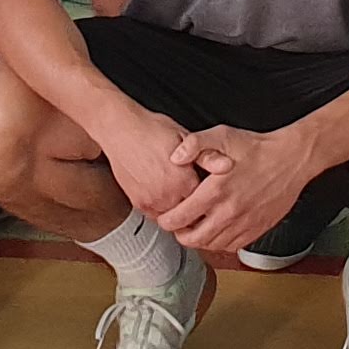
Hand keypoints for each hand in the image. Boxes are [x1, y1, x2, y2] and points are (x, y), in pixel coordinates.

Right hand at [96, 110, 213, 234]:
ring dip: (178, 210)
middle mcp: (167, 196)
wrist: (120, 130)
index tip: (213, 193)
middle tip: (200, 199)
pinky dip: (162, 209)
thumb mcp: (184, 137)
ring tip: (181, 195)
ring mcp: (151, 202)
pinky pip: (155, 215)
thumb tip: (228, 165)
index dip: (210, 196)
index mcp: (183, 181)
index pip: (205, 201)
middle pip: (190, 214)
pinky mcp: (138, 203)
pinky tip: (165, 195)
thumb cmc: (151, 130)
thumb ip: (207, 156)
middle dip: (196, 208)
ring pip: (172, 218)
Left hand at [155, 125, 315, 256]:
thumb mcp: (223, 135)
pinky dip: (220, 243)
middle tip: (177, 226)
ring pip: (212, 245)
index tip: (164, 216)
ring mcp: (244, 223)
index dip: (166, 220)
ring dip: (200, 239)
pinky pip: (232, 246)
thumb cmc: (257, 148)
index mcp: (216, 191)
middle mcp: (229, 212)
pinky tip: (217, 230)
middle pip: (193, 239)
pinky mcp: (257, 229)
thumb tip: (175, 157)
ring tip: (196, 228)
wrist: (291, 159)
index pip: (180, 218)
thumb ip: (195, 144)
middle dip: (180, 234)